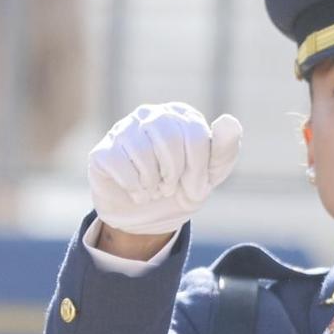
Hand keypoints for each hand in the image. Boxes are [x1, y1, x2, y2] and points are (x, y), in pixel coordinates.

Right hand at [87, 103, 241, 235]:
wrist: (149, 218)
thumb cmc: (182, 188)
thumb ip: (224, 148)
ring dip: (153, 183)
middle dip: (175, 175)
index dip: (198, 170)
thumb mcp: (211, 174)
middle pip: (170, 141)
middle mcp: (150, 115)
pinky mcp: (103, 152)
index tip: (195, 186)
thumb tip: (229, 120)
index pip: (195, 135)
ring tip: (154, 188)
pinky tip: (136, 191)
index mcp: (181, 116)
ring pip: (143, 153)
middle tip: (171, 188)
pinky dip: (133, 188)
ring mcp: (123, 131)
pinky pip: (119, 165)